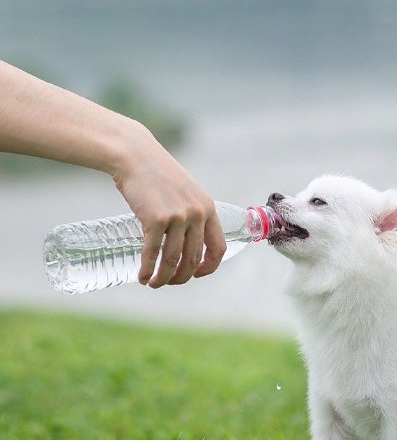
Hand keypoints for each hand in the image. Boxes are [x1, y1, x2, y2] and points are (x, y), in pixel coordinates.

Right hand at [112, 125, 226, 287]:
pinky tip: (142, 277)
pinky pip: (152, 253)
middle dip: (180, 277)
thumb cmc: (158, 174)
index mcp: (208, 209)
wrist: (136, 156)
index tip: (195, 274)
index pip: (218, 247)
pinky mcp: (155, 219)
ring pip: (173, 259)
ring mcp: (177, 217)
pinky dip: (147, 269)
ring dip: (163, 278)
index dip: (209, 267)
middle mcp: (196, 214)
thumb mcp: (186, 192)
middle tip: (168, 282)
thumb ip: (191, 213)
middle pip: (193, 258)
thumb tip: (186, 240)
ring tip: (153, 283)